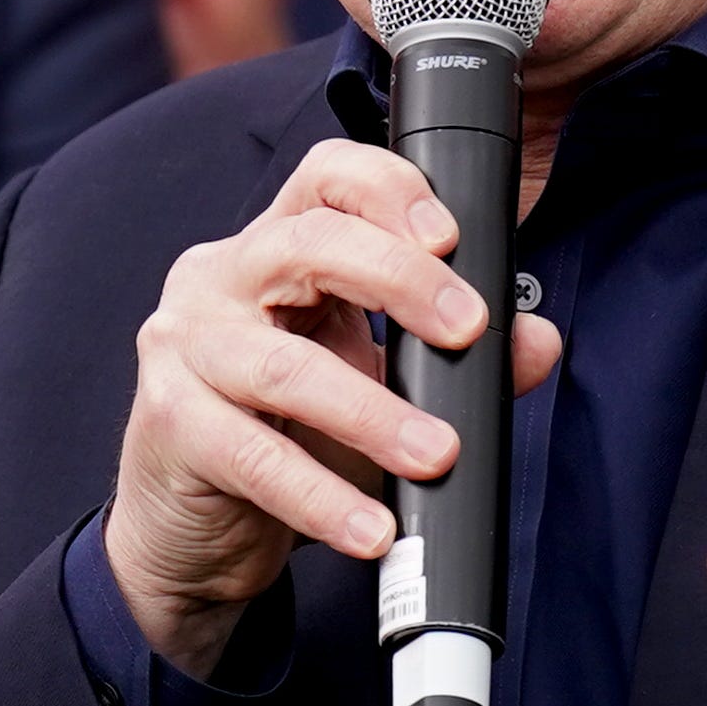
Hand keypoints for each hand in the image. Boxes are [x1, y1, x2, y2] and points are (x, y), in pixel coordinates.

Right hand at [106, 140, 562, 680]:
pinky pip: (256, 458)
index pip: (325, 178)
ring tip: (436, 454)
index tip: (452, 237)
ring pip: (285, 367)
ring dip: (374, 414)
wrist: (193, 525)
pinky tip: (372, 527)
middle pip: (308, 244)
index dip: (388, 190)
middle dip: (400, 282)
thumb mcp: (372, 382)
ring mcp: (185, 348)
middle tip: (468, 331)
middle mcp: (219, 279)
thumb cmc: (280, 431)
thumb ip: (451, 357)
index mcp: (272, 248)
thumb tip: (535, 343)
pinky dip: (323, 498)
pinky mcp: (171, 423)